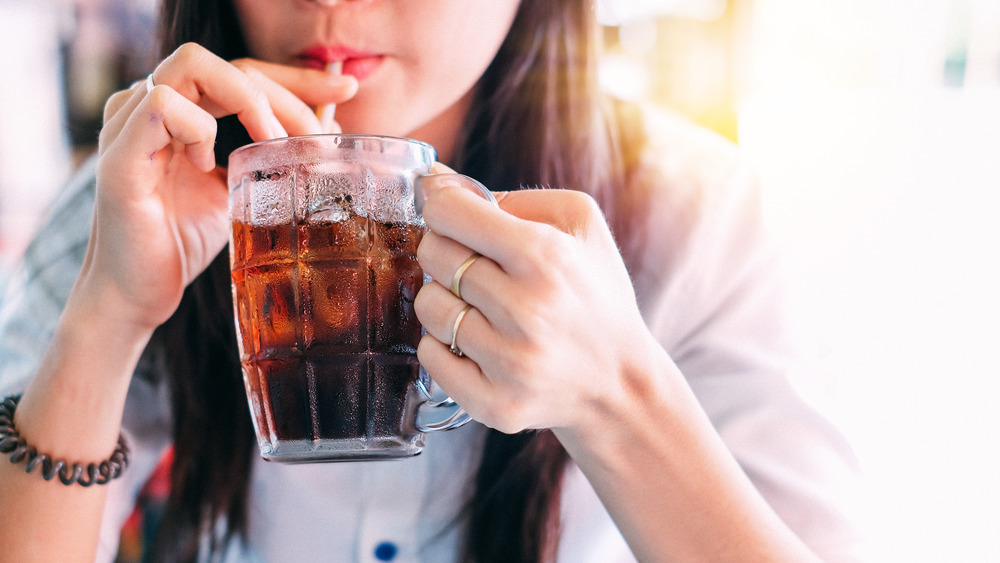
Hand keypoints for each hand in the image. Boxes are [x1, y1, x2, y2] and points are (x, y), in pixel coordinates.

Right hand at [80, 43, 357, 330]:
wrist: (136, 296)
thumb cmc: (181, 242)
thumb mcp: (241, 192)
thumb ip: (271, 156)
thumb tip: (328, 129)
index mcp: (180, 111)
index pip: (242, 71)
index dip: (295, 78)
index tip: (344, 90)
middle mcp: (150, 107)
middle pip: (226, 63)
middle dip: (286, 91)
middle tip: (319, 135)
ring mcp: (129, 127)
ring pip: (192, 66)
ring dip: (248, 100)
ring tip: (271, 145)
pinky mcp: (120, 158)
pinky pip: (161, 106)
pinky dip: (197, 128)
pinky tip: (207, 165)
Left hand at [414, 174, 649, 434]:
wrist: (621, 383)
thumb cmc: (595, 295)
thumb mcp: (579, 225)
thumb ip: (509, 197)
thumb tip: (435, 182)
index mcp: (546, 256)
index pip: (449, 212)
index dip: (444, 208)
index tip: (455, 217)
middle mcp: (527, 309)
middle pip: (434, 255)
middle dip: (445, 251)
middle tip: (475, 266)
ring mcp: (510, 361)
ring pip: (428, 306)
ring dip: (444, 301)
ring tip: (479, 307)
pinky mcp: (496, 403)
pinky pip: (429, 357)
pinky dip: (442, 346)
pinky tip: (476, 343)